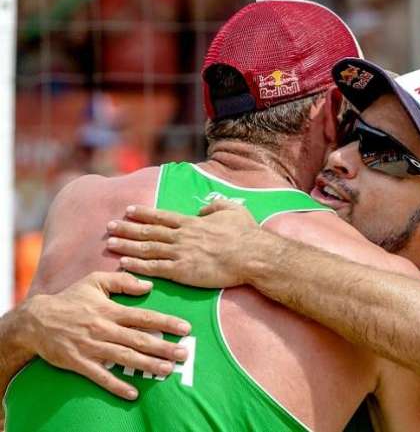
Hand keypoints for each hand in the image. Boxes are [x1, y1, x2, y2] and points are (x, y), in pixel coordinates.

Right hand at [18, 272, 190, 399]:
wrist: (36, 321)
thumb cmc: (70, 299)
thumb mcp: (94, 281)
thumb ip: (122, 281)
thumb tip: (148, 285)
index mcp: (110, 310)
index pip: (144, 317)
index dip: (166, 322)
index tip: (185, 328)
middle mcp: (104, 329)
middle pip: (139, 340)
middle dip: (164, 347)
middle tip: (184, 354)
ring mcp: (92, 347)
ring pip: (125, 358)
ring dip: (147, 365)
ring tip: (167, 370)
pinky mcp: (79, 363)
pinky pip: (101, 376)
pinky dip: (117, 385)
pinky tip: (133, 392)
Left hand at [106, 201, 258, 287]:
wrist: (251, 255)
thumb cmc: (246, 234)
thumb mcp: (234, 210)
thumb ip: (216, 206)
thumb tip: (203, 208)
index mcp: (193, 222)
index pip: (162, 216)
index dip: (144, 213)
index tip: (128, 210)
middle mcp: (182, 236)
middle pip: (149, 231)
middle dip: (127, 228)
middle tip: (110, 226)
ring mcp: (180, 254)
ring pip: (147, 249)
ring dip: (127, 246)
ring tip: (110, 244)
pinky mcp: (182, 272)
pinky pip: (154, 268)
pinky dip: (137, 265)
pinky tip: (124, 264)